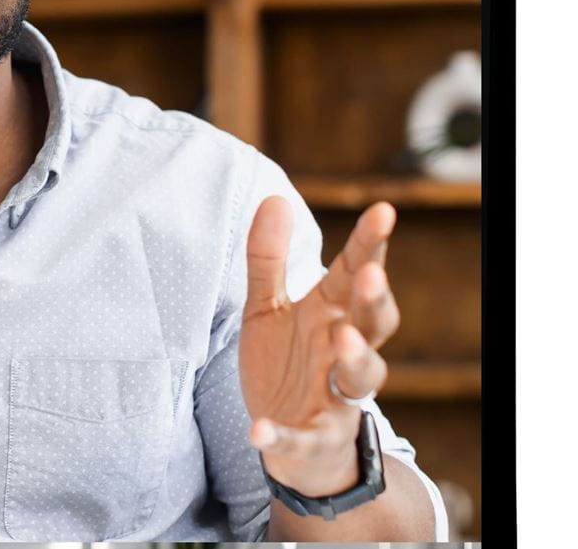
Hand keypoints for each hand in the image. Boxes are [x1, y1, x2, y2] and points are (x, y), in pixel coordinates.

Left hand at [238, 196, 399, 496]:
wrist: (289, 445)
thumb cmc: (286, 366)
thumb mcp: (266, 307)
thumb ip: (268, 258)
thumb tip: (273, 197)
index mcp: (329, 315)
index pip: (354, 273)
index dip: (370, 245)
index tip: (383, 210)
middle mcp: (341, 353)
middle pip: (374, 323)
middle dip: (374, 300)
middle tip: (369, 274)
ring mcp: (334, 398)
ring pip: (361, 380)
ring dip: (356, 360)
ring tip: (342, 338)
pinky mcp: (312, 438)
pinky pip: (301, 439)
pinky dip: (283, 438)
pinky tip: (259, 432)